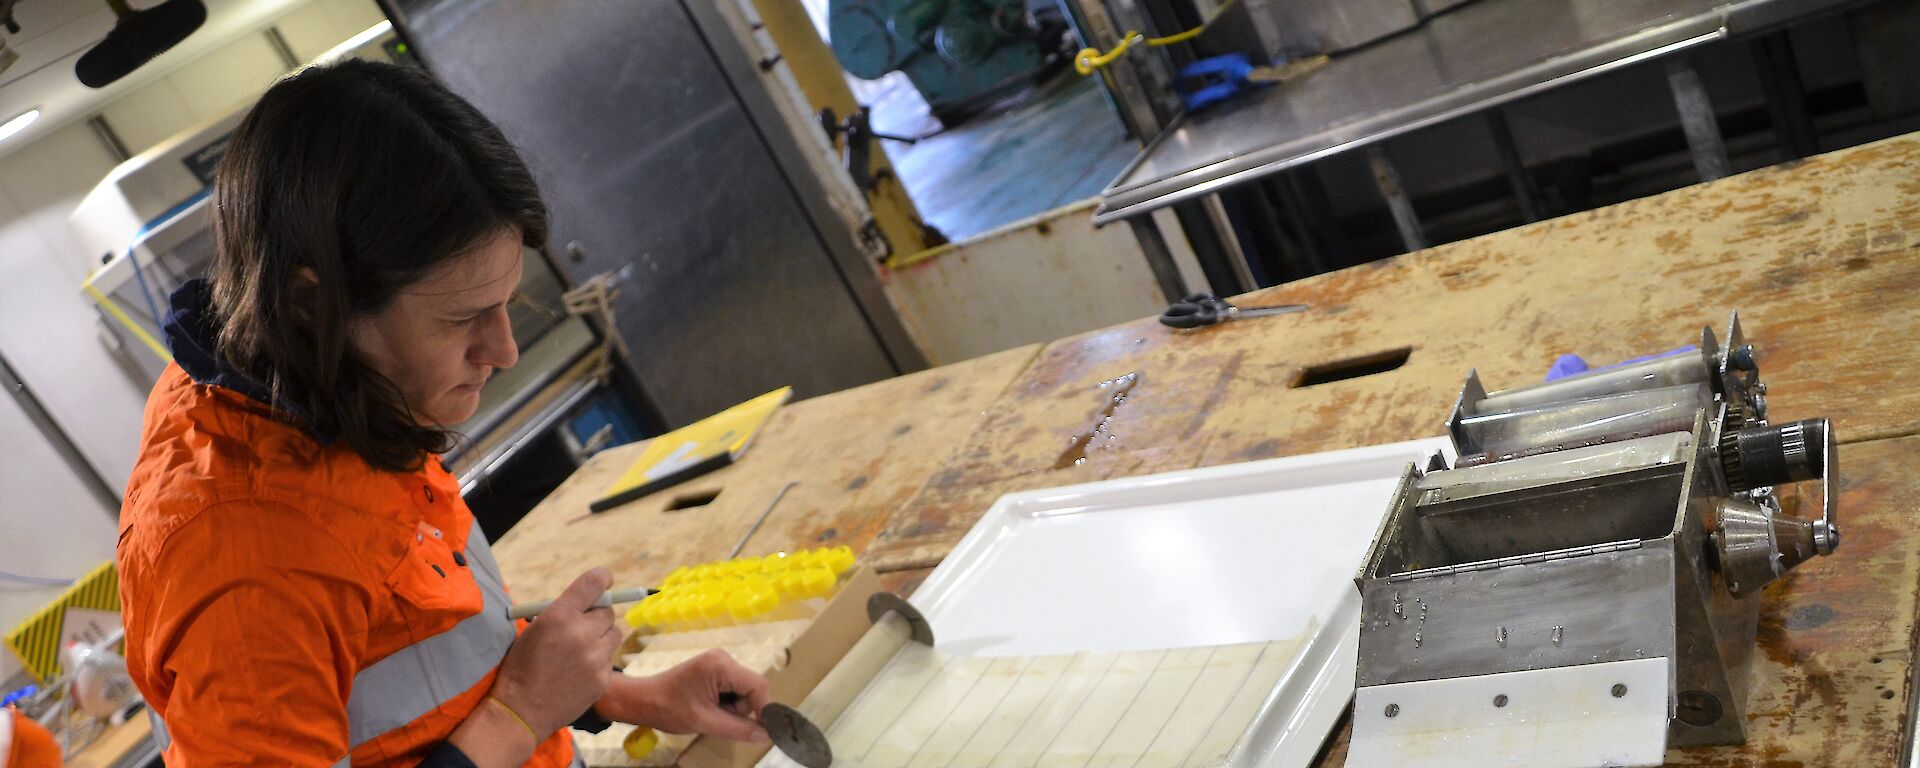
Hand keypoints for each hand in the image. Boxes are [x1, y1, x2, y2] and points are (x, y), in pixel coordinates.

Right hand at [488, 568, 621, 734]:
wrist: (521, 710)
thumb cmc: (521, 666)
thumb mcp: (534, 629)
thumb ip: (562, 612)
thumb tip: (588, 600)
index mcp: (560, 615)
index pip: (594, 582)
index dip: (602, 579)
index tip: (604, 582)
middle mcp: (582, 632)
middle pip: (608, 610)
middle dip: (597, 615)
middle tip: (584, 625)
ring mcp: (596, 657)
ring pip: (614, 634)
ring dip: (602, 637)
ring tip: (581, 650)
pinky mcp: (603, 678)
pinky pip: (610, 659)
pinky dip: (599, 661)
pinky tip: (579, 671)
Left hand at [617, 649, 770, 741]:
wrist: (643, 700)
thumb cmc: (670, 710)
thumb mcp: (706, 722)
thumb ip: (738, 729)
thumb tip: (766, 735)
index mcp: (721, 665)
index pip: (758, 685)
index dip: (764, 709)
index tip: (761, 730)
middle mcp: (723, 658)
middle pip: (751, 688)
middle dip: (741, 709)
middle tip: (719, 719)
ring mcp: (719, 662)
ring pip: (743, 690)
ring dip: (733, 707)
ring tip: (710, 713)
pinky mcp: (714, 669)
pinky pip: (733, 688)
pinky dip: (726, 702)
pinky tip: (709, 706)